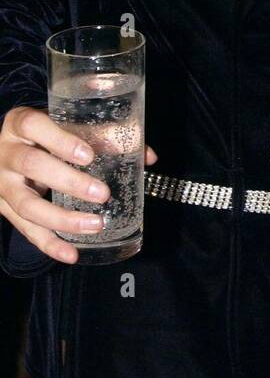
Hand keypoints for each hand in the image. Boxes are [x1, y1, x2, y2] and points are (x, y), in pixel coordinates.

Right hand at [0, 106, 156, 263]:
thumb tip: (147, 156)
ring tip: (95, 225)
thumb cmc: (44, 133)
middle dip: (69, 182)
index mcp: (20, 123)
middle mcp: (7, 153)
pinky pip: (25, 230)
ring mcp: (2, 183)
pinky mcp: (4, 209)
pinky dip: (50, 244)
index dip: (61, 141)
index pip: (34, 125)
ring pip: (26, 205)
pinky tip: (71, 254)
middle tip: (102, 194)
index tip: (88, 155)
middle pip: (32, 166)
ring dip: (62, 219)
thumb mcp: (63, 124)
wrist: (6, 147)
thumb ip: (102, 134)